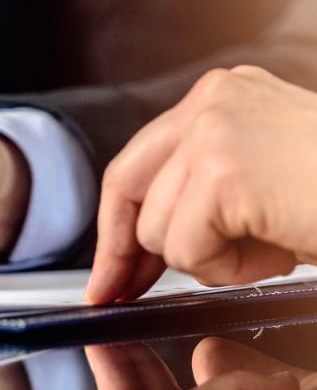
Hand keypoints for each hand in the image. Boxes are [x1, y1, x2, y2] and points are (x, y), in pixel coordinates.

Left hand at [86, 66, 316, 302]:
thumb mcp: (264, 176)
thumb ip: (205, 187)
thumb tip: (151, 236)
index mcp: (221, 97)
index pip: (138, 161)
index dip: (116, 221)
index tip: (109, 266)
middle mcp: (210, 101)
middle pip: (126, 186)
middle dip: (120, 250)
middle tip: (116, 291)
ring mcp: (214, 132)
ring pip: (159, 231)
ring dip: (211, 259)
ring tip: (273, 244)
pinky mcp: (224, 172)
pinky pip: (187, 250)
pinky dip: (230, 270)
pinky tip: (280, 249)